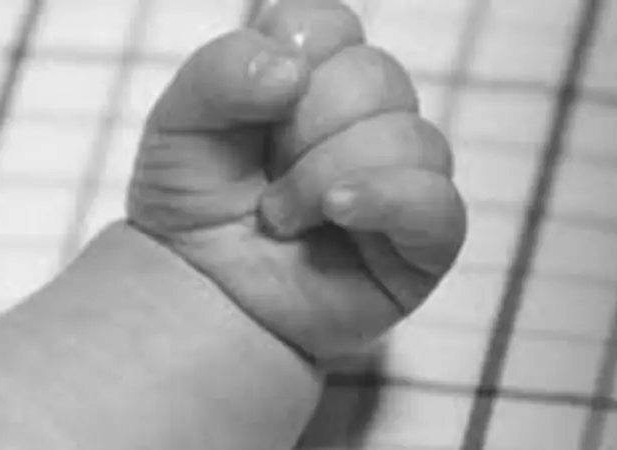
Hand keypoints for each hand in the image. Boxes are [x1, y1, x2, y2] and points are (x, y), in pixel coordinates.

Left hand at [126, 0, 466, 362]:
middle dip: (304, 126)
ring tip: (280, 216)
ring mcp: (401, 180)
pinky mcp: (422, 241)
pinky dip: (385, 198)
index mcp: (315, 82)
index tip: (261, 99)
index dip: (299, 49)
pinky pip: (436, 203)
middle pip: (375, 75)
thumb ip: (222, 72)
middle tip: (264, 175)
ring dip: (325, 174)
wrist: (196, 293)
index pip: (334, 26)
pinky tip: (338, 212)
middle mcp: (367, 122)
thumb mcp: (180, 124)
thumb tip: (293, 71)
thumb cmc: (193, 207)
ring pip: (408, 136)